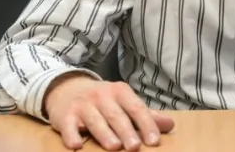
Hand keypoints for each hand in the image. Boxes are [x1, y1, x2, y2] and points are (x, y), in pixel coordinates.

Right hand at [43, 73, 174, 150]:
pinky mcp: (64, 115)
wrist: (66, 88)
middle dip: (126, 131)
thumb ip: (145, 115)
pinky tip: (76, 145)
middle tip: (135, 147)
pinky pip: (68, 126)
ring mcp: (82, 105)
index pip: (136, 108)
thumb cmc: (102, 99)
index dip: (146, 124)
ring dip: (104, 134)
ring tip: (114, 147)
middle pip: (116, 115)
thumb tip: (170, 125)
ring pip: (95, 121)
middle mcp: (101, 96)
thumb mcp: (123, 102)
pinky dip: (71, 135)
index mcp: (120, 92)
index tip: (154, 141)